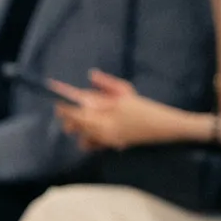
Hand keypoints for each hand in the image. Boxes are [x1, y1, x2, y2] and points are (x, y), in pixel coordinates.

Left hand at [50, 69, 185, 151]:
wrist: (163, 127)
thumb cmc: (144, 107)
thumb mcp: (126, 92)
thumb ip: (106, 83)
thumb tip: (90, 75)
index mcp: (104, 118)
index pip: (76, 114)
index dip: (65, 109)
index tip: (57, 103)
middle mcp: (103, 132)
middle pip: (76, 128)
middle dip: (68, 120)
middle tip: (65, 111)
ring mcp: (107, 141)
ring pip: (83, 139)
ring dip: (79, 130)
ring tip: (79, 122)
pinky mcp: (113, 146)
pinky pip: (94, 146)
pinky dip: (89, 140)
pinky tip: (92, 132)